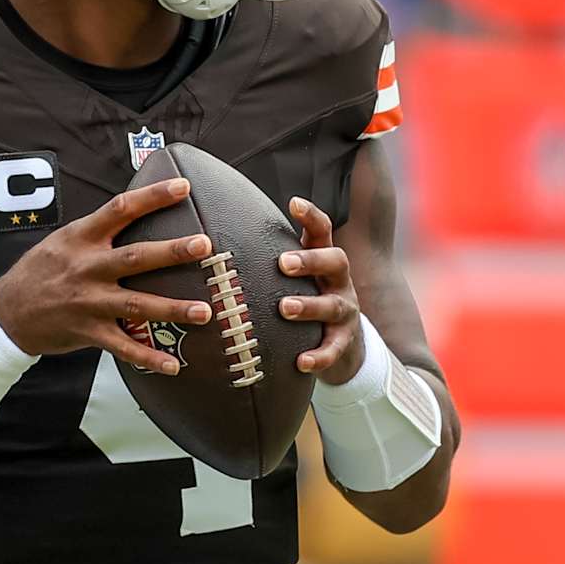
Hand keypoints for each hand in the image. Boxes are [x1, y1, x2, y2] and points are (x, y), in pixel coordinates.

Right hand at [0, 178, 214, 374]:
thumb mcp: (63, 240)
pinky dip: (148, 358)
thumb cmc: (40, 271)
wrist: (5, 312)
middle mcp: (87, 267)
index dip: (152, 196)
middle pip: (135, 257)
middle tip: (204, 245)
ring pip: (136, 304)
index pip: (121, 209)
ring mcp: (89, 301)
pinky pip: (123, 347)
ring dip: (172, 309)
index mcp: (82, 238)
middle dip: (171, 252)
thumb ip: (98, 231)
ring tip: (204, 311)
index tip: (182, 187)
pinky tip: (174, 365)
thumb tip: (137, 213)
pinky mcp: (88, 331)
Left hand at [279, 196, 362, 383]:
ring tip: (285, 308)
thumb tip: (220, 234)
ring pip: (332, 305)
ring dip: (309, 306)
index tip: (293, 202)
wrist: (343, 345)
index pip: (323, 231)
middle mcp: (338, 281)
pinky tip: (301, 361)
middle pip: (336, 260)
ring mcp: (344, 311)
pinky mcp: (344, 342)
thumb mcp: (297, 277)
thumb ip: (272, 257)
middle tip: (284, 263)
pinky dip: (319, 355)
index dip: (311, 216)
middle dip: (310, 260)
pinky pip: (334, 348)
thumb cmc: (307, 299)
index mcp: (323, 261)